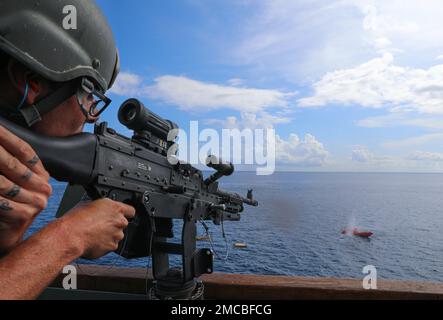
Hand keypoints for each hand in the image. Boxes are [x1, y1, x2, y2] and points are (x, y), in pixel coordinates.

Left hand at [0, 126, 51, 251]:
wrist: (6, 236)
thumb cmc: (6, 206)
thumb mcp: (12, 181)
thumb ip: (10, 165)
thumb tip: (1, 142)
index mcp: (42, 175)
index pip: (24, 151)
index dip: (7, 137)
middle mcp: (43, 188)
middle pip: (13, 164)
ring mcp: (36, 202)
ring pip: (3, 183)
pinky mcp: (23, 215)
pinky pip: (0, 201)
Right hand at [60, 198, 134, 258]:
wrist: (71, 236)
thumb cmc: (76, 220)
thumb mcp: (89, 204)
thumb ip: (102, 208)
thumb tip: (101, 210)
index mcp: (115, 208)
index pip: (130, 210)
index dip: (126, 213)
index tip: (122, 215)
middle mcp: (119, 221)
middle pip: (122, 223)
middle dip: (114, 225)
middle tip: (101, 226)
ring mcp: (117, 235)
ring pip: (116, 235)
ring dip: (109, 235)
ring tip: (94, 234)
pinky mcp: (112, 246)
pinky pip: (110, 245)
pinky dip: (104, 245)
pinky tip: (93, 241)